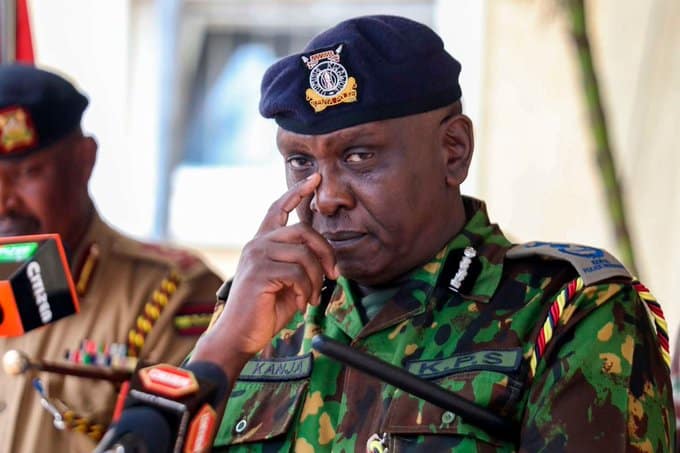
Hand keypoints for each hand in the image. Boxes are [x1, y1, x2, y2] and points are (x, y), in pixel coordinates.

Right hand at [192, 173, 337, 375]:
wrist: (239, 335)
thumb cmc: (264, 311)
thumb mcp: (288, 284)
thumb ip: (302, 266)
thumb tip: (330, 262)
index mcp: (262, 243)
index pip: (278, 209)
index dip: (297, 192)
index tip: (315, 179)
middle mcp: (257, 244)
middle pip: (303, 231)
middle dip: (326, 252)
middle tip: (334, 275)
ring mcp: (256, 255)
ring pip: (304, 254)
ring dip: (317, 279)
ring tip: (313, 297)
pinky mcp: (259, 271)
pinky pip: (298, 274)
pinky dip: (307, 291)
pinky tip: (302, 303)